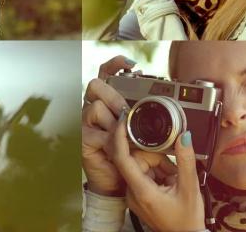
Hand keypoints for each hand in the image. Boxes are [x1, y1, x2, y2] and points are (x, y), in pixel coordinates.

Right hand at [82, 55, 136, 196]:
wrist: (121, 181)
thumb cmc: (132, 154)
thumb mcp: (142, 131)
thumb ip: (145, 116)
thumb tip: (162, 102)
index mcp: (109, 100)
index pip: (106, 73)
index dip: (116, 64)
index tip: (131, 63)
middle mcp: (95, 107)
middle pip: (96, 86)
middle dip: (114, 96)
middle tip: (126, 111)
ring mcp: (87, 123)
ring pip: (95, 108)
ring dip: (113, 122)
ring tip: (124, 135)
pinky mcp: (83, 139)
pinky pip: (94, 133)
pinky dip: (109, 140)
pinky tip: (116, 147)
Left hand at [111, 116, 205, 231]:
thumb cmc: (186, 221)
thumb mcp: (190, 188)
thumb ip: (186, 160)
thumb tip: (183, 136)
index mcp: (141, 191)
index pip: (122, 158)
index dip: (120, 136)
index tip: (124, 120)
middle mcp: (132, 193)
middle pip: (136, 160)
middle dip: (156, 158)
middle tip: (173, 170)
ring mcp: (133, 194)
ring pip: (141, 166)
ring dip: (158, 166)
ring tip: (173, 180)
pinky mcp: (137, 195)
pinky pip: (143, 174)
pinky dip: (157, 173)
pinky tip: (169, 182)